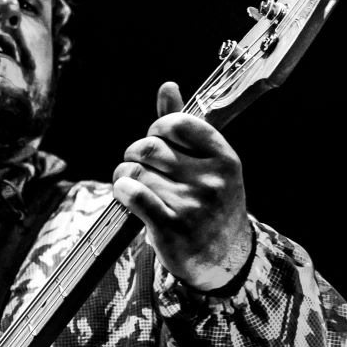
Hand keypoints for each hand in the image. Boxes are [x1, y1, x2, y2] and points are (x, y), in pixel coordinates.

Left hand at [112, 81, 252, 290]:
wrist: (223, 259)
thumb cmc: (211, 205)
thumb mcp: (209, 166)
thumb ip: (185, 128)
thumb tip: (168, 87)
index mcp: (225, 159)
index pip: (177, 123)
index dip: (157, 128)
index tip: (156, 141)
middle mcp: (211, 181)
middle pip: (149, 147)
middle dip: (134, 153)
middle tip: (136, 164)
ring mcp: (192, 205)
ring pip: (136, 172)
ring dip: (125, 176)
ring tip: (131, 184)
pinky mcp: (170, 228)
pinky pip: (132, 195)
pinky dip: (122, 190)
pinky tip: (125, 193)